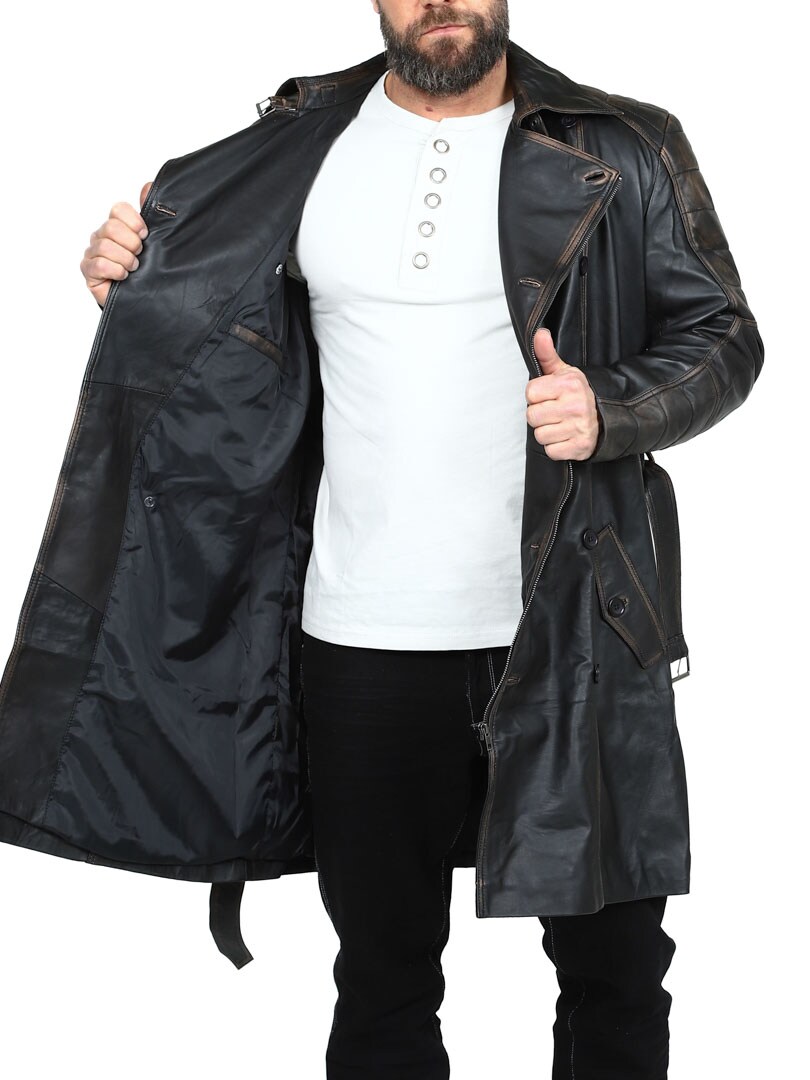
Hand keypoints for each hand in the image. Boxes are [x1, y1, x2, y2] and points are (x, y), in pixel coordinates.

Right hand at [80, 181, 152, 306]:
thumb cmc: (144, 271)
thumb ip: (151, 214)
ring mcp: (93, 253)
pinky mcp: (89, 271)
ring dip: (125, 260)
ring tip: (133, 269)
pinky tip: (123, 277)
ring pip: (106, 246)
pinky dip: (115, 271)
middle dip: (131, 243)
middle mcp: (102, 236)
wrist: (141, 298)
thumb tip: (148, 186)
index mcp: (117, 225)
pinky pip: (99, 264)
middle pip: (111, 227)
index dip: (134, 221)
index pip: (118, 209)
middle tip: (139, 255)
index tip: (145, 235)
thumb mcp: (153, 242)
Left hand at [525, 328, 598, 460]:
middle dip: (540, 416)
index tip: (548, 396)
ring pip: (540, 436)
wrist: (608, 418)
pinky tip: (566, 437)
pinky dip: (556, 447)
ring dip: (547, 433)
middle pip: (532, 416)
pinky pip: (551, 451)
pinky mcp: (580, 447)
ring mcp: (579, 428)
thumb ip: (546, 354)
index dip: (536, 396)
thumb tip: (539, 334)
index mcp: (569, 385)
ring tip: (561, 425)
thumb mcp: (565, 372)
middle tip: (554, 412)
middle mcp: (575, 406)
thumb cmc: (579, 395)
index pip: (530, 393)